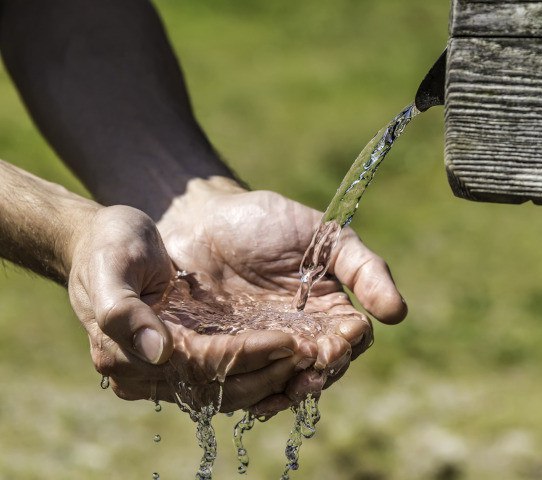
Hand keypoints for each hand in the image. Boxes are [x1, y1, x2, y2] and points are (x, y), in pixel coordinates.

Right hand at [66, 205, 314, 410]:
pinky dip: (264, 372)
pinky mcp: (188, 359)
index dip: (245, 355)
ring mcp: (169, 370)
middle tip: (314, 352)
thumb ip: (124, 310)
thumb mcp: (111, 263)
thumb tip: (159, 352)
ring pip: (231, 390)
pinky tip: (295, 359)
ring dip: (274, 378)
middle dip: (270, 372)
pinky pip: (230, 378)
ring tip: (315, 359)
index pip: (200, 366)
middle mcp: (149, 373)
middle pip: (221, 388)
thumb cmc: (109, 245)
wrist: (104, 241)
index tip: (287, 340)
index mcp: (125, 354)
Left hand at [157, 178, 406, 412]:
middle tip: (312, 367)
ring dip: (290, 391)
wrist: (202, 219)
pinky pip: (246, 385)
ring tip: (286, 389)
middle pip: (322, 369)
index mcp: (329, 309)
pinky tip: (256, 400)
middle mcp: (301, 334)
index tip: (339, 341)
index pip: (351, 339)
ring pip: (287, 383)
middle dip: (320, 373)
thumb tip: (398, 314)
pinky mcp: (229, 356)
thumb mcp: (324, 236)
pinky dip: (254, 396)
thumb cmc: (266, 222)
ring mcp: (265, 347)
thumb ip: (364, 269)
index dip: (348, 345)